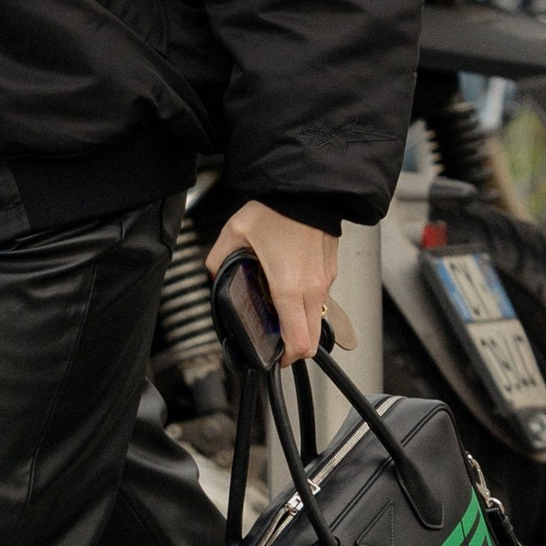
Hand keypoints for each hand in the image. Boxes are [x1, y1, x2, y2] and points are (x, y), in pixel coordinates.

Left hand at [207, 202, 342, 368]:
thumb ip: (220, 261)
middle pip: (312, 340)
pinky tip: (289, 282)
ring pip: (317, 319)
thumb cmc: (277, 209)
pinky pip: (320, 297)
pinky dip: (307, 301)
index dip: (286, 359)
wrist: (308, 186)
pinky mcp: (330, 270)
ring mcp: (325, 280)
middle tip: (274, 341)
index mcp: (289, 288)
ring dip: (300, 323)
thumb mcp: (235, 234)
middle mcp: (312, 289)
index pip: (297, 343)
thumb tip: (215, 276)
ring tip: (277, 306)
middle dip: (293, 348)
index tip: (273, 357)